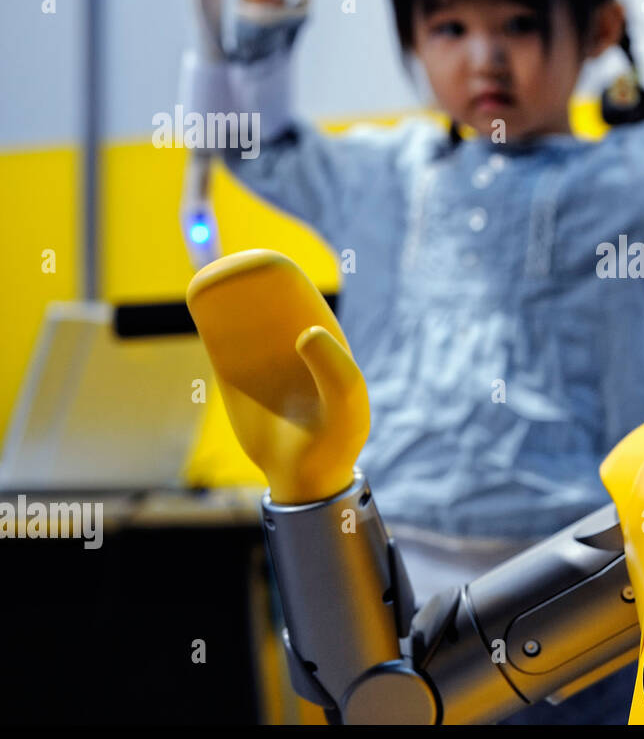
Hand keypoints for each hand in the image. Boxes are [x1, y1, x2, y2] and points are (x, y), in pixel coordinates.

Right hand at [187, 249, 368, 503]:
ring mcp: (262, 358)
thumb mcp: (347, 405)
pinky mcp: (235, 376)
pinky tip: (201, 299)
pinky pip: (219, 339)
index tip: (261, 263)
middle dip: (248, 276)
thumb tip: (306, 332)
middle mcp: (292, 342)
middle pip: (266, 297)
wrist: (306, 474)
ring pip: (239, 314)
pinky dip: (211, 317)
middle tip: (231, 269)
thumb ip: (336, 369)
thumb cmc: (336, 438)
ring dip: (226, 293)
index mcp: (325, 339)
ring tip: (212, 281)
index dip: (280, 273)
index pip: (300, 295)